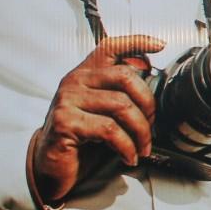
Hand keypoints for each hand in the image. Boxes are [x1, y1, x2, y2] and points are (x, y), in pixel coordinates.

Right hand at [28, 34, 162, 203]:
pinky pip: (110, 130)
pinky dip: (126, 146)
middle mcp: (74, 81)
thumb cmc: (82, 139)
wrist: (51, 167)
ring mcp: (68, 100)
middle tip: (152, 126)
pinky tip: (129, 156)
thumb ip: (120, 93)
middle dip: (148, 103)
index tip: (160, 44)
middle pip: (125, 77)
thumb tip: (150, 74)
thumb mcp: (103, 111)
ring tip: (142, 147)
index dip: (136, 42)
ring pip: (121, 105)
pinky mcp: (65, 122)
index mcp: (86, 74)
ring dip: (140, 131)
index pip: (110, 47)